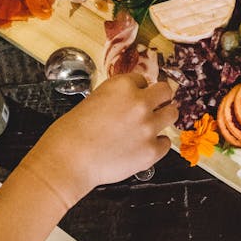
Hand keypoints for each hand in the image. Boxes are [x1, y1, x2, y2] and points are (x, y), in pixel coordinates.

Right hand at [22, 74, 176, 206]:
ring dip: (163, 118)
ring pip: (172, 114)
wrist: (68, 161)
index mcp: (122, 85)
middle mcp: (140, 102)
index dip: (137, 89)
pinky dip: (157, 144)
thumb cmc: (71, 132)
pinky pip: (166, 143)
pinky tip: (144, 146)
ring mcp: (148, 127)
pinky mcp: (151, 151)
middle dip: (160, 98)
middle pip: (165, 91)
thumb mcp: (93, 100)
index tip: (134, 96)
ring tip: (152, 125)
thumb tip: (127, 103)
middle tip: (155, 105)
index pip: (142, 79)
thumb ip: (115, 98)